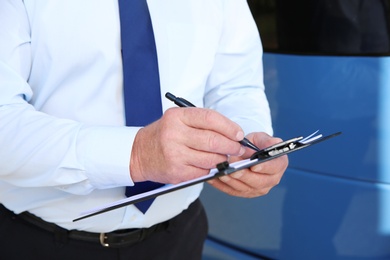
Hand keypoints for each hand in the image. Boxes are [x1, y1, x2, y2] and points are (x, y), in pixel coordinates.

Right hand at [130, 107, 245, 183]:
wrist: (139, 153)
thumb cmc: (163, 135)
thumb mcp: (178, 119)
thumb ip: (202, 123)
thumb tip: (233, 133)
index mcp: (177, 117)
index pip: (210, 118)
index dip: (229, 127)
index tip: (239, 134)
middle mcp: (175, 134)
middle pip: (213, 141)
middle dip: (232, 146)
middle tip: (239, 149)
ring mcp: (175, 155)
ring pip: (211, 159)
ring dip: (223, 159)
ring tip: (225, 157)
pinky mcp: (177, 172)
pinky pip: (203, 171)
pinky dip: (210, 168)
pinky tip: (208, 164)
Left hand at [208, 132, 287, 197]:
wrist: (248, 153)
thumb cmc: (256, 144)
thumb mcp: (261, 138)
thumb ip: (265, 141)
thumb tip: (265, 147)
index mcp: (279, 164)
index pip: (274, 167)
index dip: (265, 167)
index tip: (254, 165)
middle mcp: (271, 179)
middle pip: (258, 181)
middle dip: (243, 175)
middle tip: (232, 169)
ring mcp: (258, 189)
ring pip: (244, 188)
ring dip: (231, 181)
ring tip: (220, 173)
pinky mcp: (245, 193)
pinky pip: (232, 191)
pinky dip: (221, 185)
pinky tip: (213, 178)